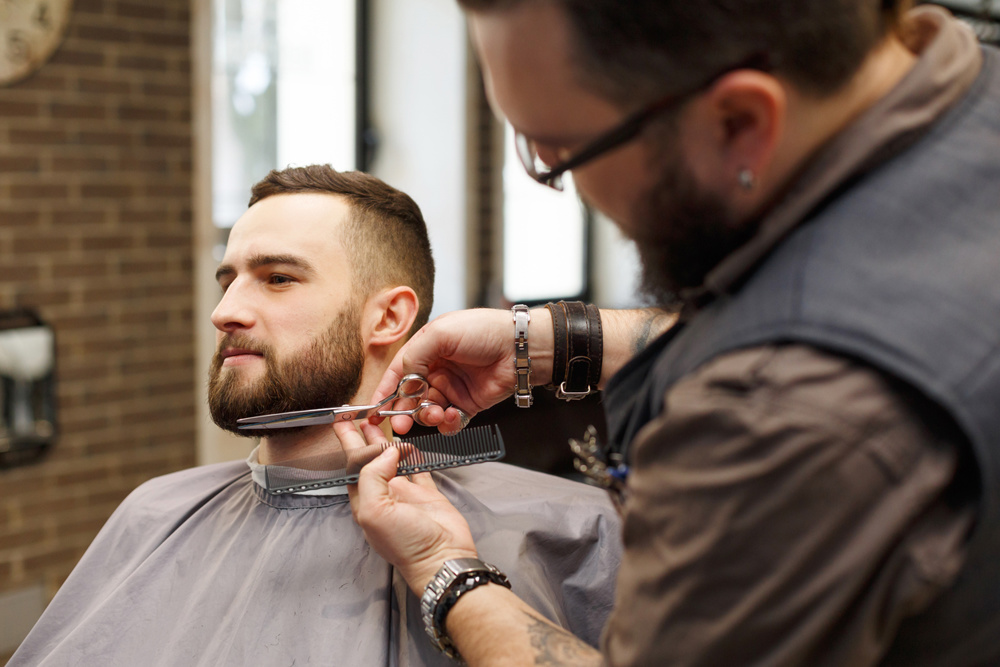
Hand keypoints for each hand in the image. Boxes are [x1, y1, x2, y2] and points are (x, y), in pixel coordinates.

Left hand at [335, 420, 478, 592]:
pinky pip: (418, 469)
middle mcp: (383, 495)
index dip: (349, 444)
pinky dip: (415, 456)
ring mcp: (405, 494)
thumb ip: (373, 477)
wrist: (443, 557)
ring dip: (387, 442)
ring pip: (393, 460)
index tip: (345, 423)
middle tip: (356, 415)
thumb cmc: (406, 544)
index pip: (352, 466)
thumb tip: (386, 452)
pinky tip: (411, 445)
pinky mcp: (426, 493)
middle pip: (369, 460)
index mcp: (365, 501)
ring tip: (382, 423)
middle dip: (362, 437)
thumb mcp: (375, 512)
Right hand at [369, 308, 549, 433]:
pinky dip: (446, 423)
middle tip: (400, 424)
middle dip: (402, 411)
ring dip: (426, 416)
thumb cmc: (484, 331)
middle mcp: (436, 369)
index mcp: (426, 349)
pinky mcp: (467, 404)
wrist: (519, 348)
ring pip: (427, 411)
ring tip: (434, 413)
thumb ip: (415, 356)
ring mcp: (452, 388)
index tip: (372, 411)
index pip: (397, 372)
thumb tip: (402, 380)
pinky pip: (449, 421)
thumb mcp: (440, 333)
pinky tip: (450, 416)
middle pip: (409, 396)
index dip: (383, 391)